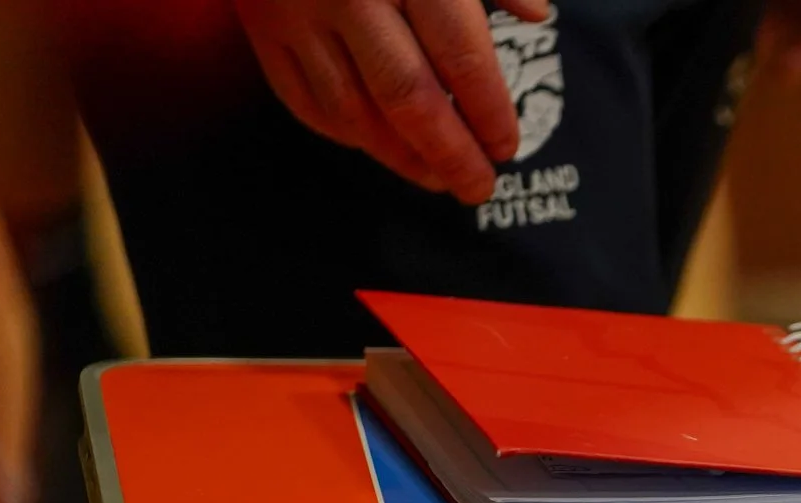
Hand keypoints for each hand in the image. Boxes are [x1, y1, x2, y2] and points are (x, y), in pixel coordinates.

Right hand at [234, 0, 551, 202]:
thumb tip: (539, 15)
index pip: (461, 57)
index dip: (489, 112)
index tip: (506, 147)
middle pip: (408, 97)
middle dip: (449, 153)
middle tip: (478, 187)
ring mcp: (297, 11)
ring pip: (353, 111)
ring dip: (399, 156)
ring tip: (435, 177)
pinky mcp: (260, 24)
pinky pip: (302, 100)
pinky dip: (345, 135)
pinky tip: (379, 147)